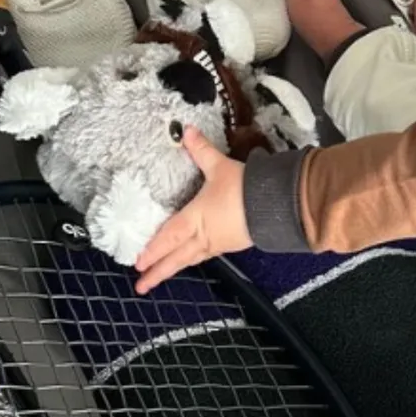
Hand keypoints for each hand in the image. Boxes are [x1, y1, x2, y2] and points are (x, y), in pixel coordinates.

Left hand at [134, 127, 252, 294]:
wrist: (278, 204)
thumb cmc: (245, 188)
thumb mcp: (220, 167)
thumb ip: (201, 150)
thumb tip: (187, 131)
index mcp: (196, 219)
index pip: (169, 237)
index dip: (153, 250)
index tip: (138, 264)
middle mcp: (204, 236)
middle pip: (177, 258)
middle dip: (158, 272)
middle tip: (141, 286)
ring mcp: (219, 243)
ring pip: (192, 259)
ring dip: (175, 268)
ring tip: (161, 276)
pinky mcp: (233, 244)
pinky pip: (208, 255)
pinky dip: (195, 259)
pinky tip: (194, 257)